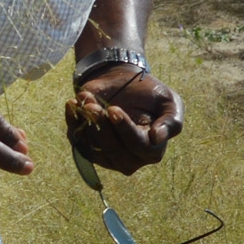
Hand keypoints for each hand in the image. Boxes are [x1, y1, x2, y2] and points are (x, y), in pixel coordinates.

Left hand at [65, 65, 182, 175]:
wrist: (124, 84)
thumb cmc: (149, 94)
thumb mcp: (170, 102)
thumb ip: (171, 121)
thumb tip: (158, 137)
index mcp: (152, 150)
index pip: (138, 146)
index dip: (124, 129)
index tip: (114, 109)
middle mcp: (130, 159)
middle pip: (113, 149)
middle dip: (101, 126)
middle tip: (93, 104)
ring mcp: (108, 157)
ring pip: (93, 146)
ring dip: (86, 122)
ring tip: (85, 99)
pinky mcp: (89, 149)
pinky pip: (78, 141)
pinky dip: (73, 122)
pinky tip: (72, 104)